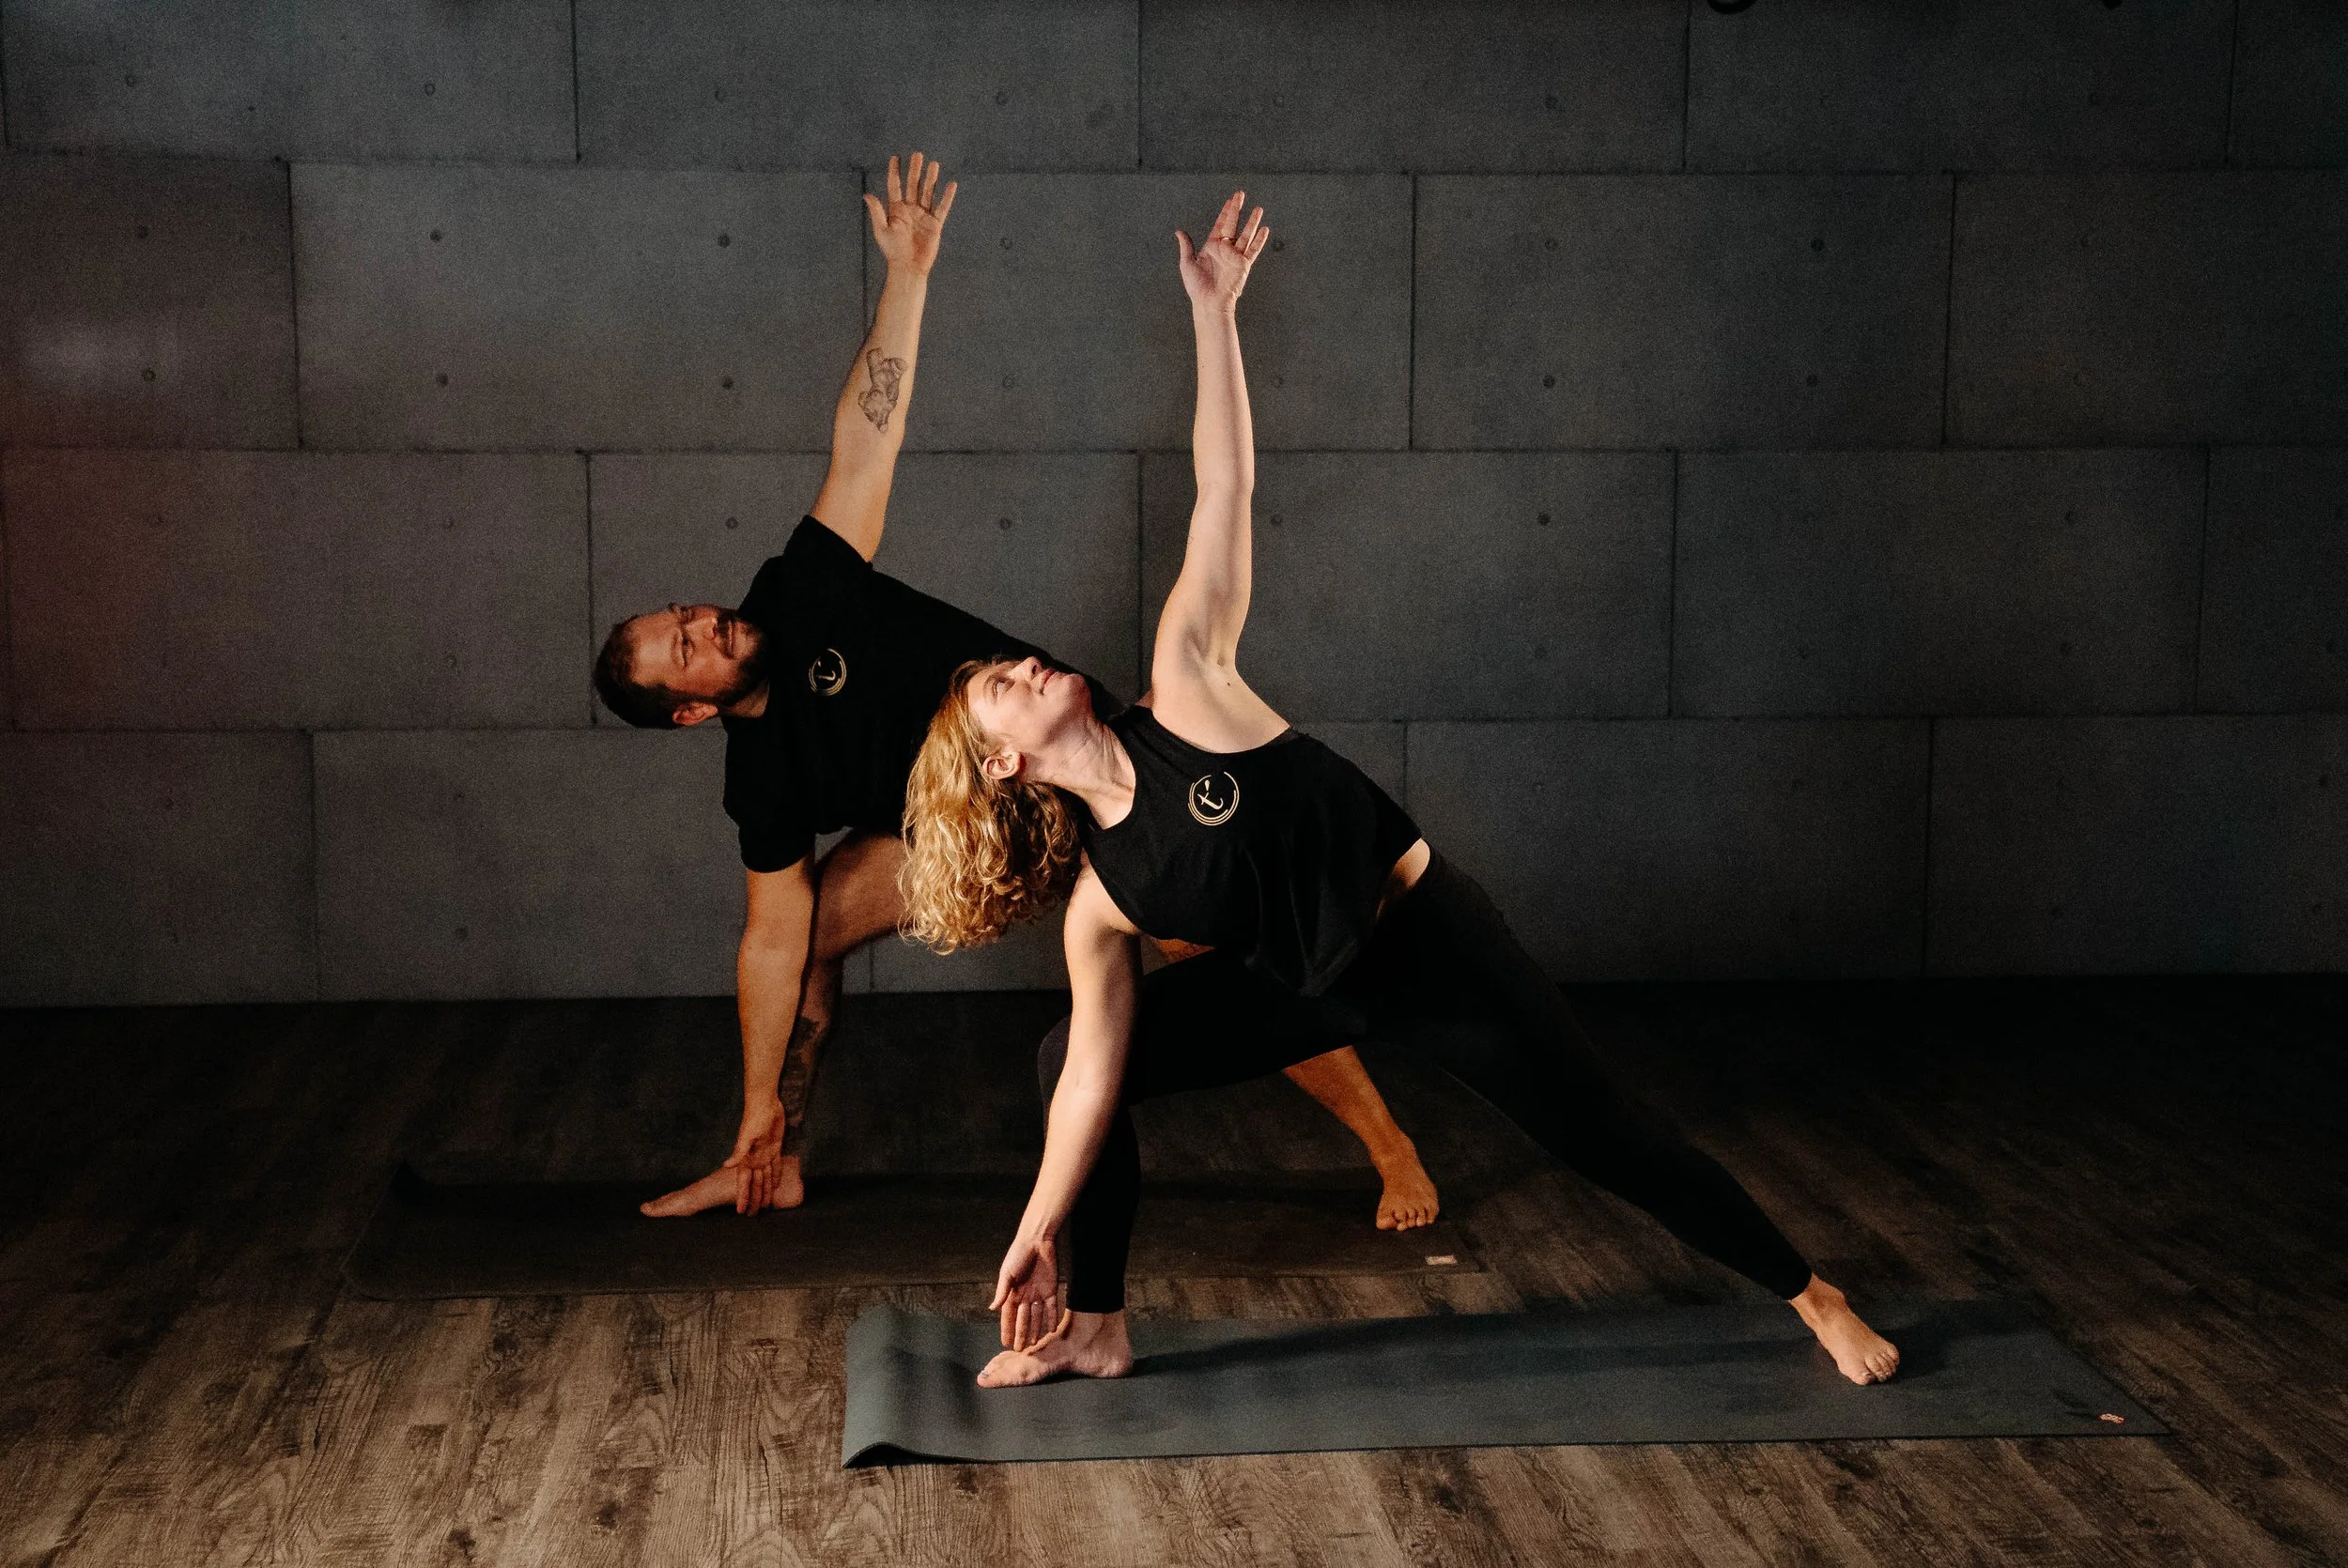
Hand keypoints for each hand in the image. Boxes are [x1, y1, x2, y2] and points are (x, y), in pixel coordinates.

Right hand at [721, 1095, 788, 1214]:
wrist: (765, 1104)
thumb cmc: (754, 1120)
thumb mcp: (746, 1137)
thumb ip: (738, 1153)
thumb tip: (726, 1166)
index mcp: (745, 1159)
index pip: (744, 1183)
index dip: (743, 1197)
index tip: (741, 1212)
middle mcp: (754, 1159)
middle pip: (755, 1184)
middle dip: (755, 1199)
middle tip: (755, 1215)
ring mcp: (764, 1154)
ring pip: (765, 1178)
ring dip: (765, 1191)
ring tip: (766, 1205)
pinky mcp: (775, 1147)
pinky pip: (776, 1165)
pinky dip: (775, 1176)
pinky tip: (776, 1185)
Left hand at [864, 151, 956, 274]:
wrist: (908, 267)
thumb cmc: (892, 251)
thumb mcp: (881, 230)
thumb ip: (877, 211)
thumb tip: (867, 195)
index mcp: (896, 209)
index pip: (895, 186)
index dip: (895, 172)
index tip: (895, 158)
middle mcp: (910, 209)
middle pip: (913, 185)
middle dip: (915, 170)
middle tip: (917, 155)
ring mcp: (923, 215)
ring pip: (928, 192)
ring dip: (931, 179)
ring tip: (933, 164)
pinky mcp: (935, 224)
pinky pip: (942, 208)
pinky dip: (947, 197)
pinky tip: (951, 184)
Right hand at [990, 1231, 1063, 1351]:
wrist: (1037, 1240)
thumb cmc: (1018, 1254)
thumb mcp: (1007, 1273)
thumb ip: (1002, 1291)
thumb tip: (992, 1309)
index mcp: (1012, 1292)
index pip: (1008, 1316)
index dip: (1006, 1329)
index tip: (1005, 1344)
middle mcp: (1025, 1296)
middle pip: (1023, 1319)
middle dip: (1021, 1334)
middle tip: (1020, 1350)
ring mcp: (1038, 1293)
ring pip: (1037, 1317)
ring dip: (1035, 1330)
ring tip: (1034, 1345)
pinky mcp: (1051, 1288)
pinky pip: (1051, 1307)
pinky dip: (1051, 1318)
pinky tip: (1051, 1330)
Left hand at [1176, 190, 1269, 312]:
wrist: (1209, 302)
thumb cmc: (1197, 286)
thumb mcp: (1187, 263)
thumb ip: (1186, 246)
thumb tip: (1178, 232)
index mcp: (1212, 247)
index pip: (1220, 225)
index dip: (1225, 212)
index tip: (1230, 201)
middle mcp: (1225, 249)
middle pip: (1233, 224)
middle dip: (1237, 209)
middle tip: (1241, 194)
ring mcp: (1235, 256)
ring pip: (1246, 234)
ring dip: (1252, 222)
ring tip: (1258, 208)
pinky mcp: (1243, 265)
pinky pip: (1253, 250)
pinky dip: (1259, 240)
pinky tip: (1264, 229)